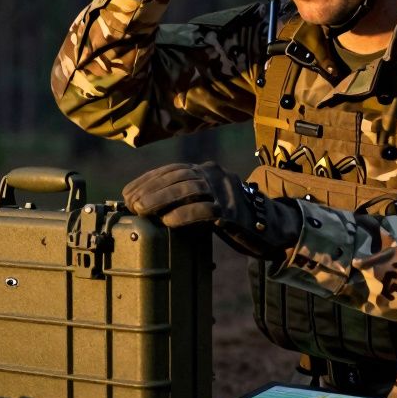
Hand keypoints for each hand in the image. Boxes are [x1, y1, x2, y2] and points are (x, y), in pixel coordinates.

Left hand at [122, 162, 299, 259]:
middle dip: (150, 189)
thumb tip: (147, 204)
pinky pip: (204, 210)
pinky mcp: (233, 211)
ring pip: (188, 189)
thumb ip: (185, 197)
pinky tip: (167, 222)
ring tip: (142, 211)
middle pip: (177, 177)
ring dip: (161, 199)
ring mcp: (225, 191)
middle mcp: (215, 175)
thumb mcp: (207, 200)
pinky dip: (183, 215)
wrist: (268, 228)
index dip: (147, 180)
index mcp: (206, 170)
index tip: (128, 193)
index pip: (171, 170)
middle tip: (132, 203)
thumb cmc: (231, 217)